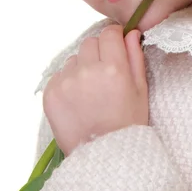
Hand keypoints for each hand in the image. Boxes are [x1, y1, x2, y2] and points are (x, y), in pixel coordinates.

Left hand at [43, 25, 148, 155]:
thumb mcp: (141, 90)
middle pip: (90, 43)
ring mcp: (66, 82)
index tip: (115, 47)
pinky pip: (60, 75)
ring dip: (82, 68)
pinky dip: (68, 83)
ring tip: (90, 92)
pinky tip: (78, 100)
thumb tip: (131, 32)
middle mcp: (88, 71)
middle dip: (98, 52)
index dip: (114, 38)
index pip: (109, 34)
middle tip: (104, 74)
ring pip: (74, 59)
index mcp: (114, 68)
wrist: (104, 158)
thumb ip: (135, 57)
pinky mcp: (50, 93)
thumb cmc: (128, 124)